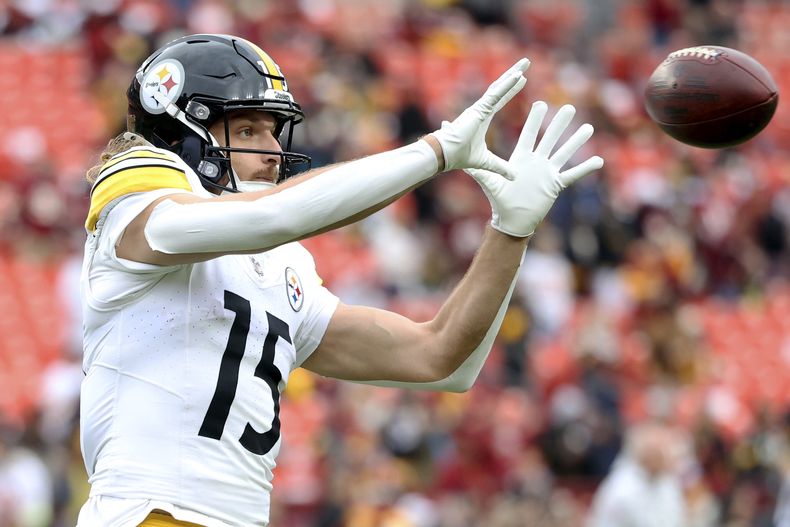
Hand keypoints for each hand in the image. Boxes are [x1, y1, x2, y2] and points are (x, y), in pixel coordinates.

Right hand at [430, 58, 529, 178]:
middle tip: (526, 62)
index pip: (500, 99)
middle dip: (514, 74)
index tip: (523, 79)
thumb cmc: (459, 157)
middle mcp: (481, 109)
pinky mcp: (478, 109)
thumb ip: (500, 167)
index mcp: (482, 117)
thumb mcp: (486, 163)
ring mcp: (479, 107)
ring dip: (513, 74)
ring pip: (499, 87)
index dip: (511, 89)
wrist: (444, 156)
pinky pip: (495, 95)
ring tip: (525, 63)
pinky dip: (506, 85)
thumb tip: (514, 176)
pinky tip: (518, 76)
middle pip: (501, 87)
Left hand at [466, 102, 603, 236]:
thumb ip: (477, 168)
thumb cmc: (500, 200)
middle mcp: (536, 162)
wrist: (512, 219)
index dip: (535, 120)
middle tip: (569, 107)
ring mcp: (548, 172)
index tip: (541, 103)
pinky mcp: (555, 185)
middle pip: (549, 139)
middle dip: (559, 124)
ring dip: (576, 141)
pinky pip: (573, 175)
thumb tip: (461, 163)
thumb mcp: (488, 182)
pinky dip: (585, 168)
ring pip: (564, 153)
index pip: (529, 135)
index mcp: (521, 159)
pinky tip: (599, 160)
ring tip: (588, 127)